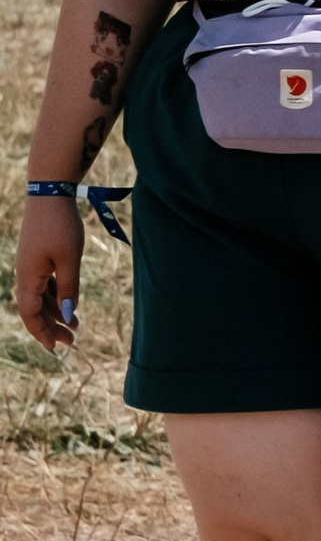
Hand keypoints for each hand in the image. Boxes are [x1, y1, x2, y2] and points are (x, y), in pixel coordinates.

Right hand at [14, 196, 79, 350]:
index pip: (29, 314)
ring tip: (75, 325)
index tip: (56, 348)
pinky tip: (69, 303)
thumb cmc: (61, 225)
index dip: (41, 332)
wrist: (50, 192)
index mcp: (28, 277)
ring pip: (40, 297)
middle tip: (73, 340)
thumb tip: (66, 315)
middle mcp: (25, 274)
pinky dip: (56, 295)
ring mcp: (31, 265)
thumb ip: (68, 288)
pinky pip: (44, 284)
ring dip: (55, 311)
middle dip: (52, 326)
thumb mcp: (69, 258)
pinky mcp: (38, 256)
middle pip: (35, 308)